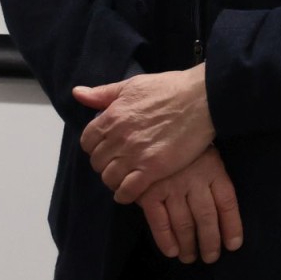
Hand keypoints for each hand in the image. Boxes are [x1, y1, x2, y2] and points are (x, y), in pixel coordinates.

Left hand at [74, 65, 215, 203]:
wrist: (203, 98)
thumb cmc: (172, 88)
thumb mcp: (133, 85)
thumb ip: (103, 92)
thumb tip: (77, 93)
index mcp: (112, 116)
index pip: (87, 141)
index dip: (96, 147)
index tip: (107, 148)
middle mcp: (119, 137)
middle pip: (97, 161)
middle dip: (105, 164)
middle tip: (119, 164)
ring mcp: (135, 154)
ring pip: (109, 178)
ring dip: (114, 180)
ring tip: (125, 178)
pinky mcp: (153, 168)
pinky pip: (127, 190)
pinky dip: (125, 194)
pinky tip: (131, 191)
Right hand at [136, 148, 243, 263]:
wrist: (153, 129)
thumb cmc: (186, 148)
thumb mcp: (208, 155)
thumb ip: (213, 180)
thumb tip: (223, 212)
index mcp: (213, 170)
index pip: (227, 202)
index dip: (232, 226)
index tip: (234, 245)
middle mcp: (195, 181)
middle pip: (207, 217)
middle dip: (210, 242)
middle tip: (211, 258)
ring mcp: (171, 187)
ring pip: (184, 223)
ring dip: (189, 245)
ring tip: (190, 258)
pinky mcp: (149, 193)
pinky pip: (159, 221)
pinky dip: (165, 239)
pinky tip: (172, 251)